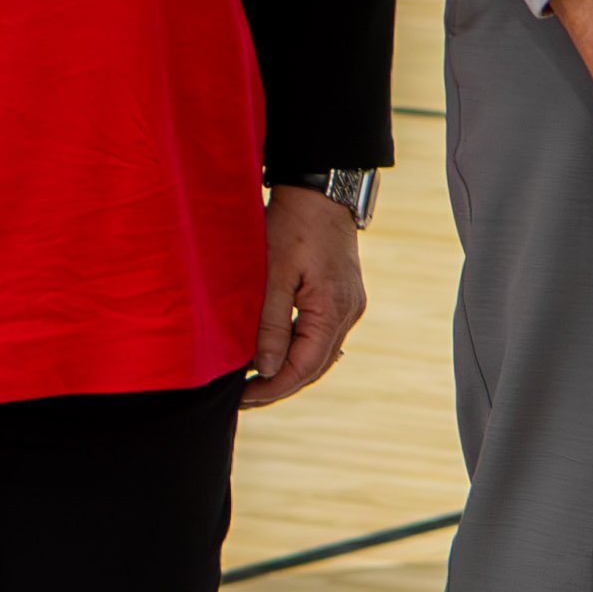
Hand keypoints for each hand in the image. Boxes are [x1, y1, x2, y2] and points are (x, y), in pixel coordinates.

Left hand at [242, 184, 367, 408]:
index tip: (243, 397)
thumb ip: (270, 325)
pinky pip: (322, 337)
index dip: (274, 388)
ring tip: (255, 380)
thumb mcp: (273, 276)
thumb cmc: (293, 228)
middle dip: (281, 385)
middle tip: (244, 397)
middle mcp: (349, 313)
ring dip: (290, 370)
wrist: (321, 193)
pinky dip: (299, 351)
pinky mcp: (343, 298)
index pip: (305, 367)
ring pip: (321, 354)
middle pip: (316, 367)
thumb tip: (265, 369)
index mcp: (333, 310)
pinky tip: (276, 353)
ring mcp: (350, 306)